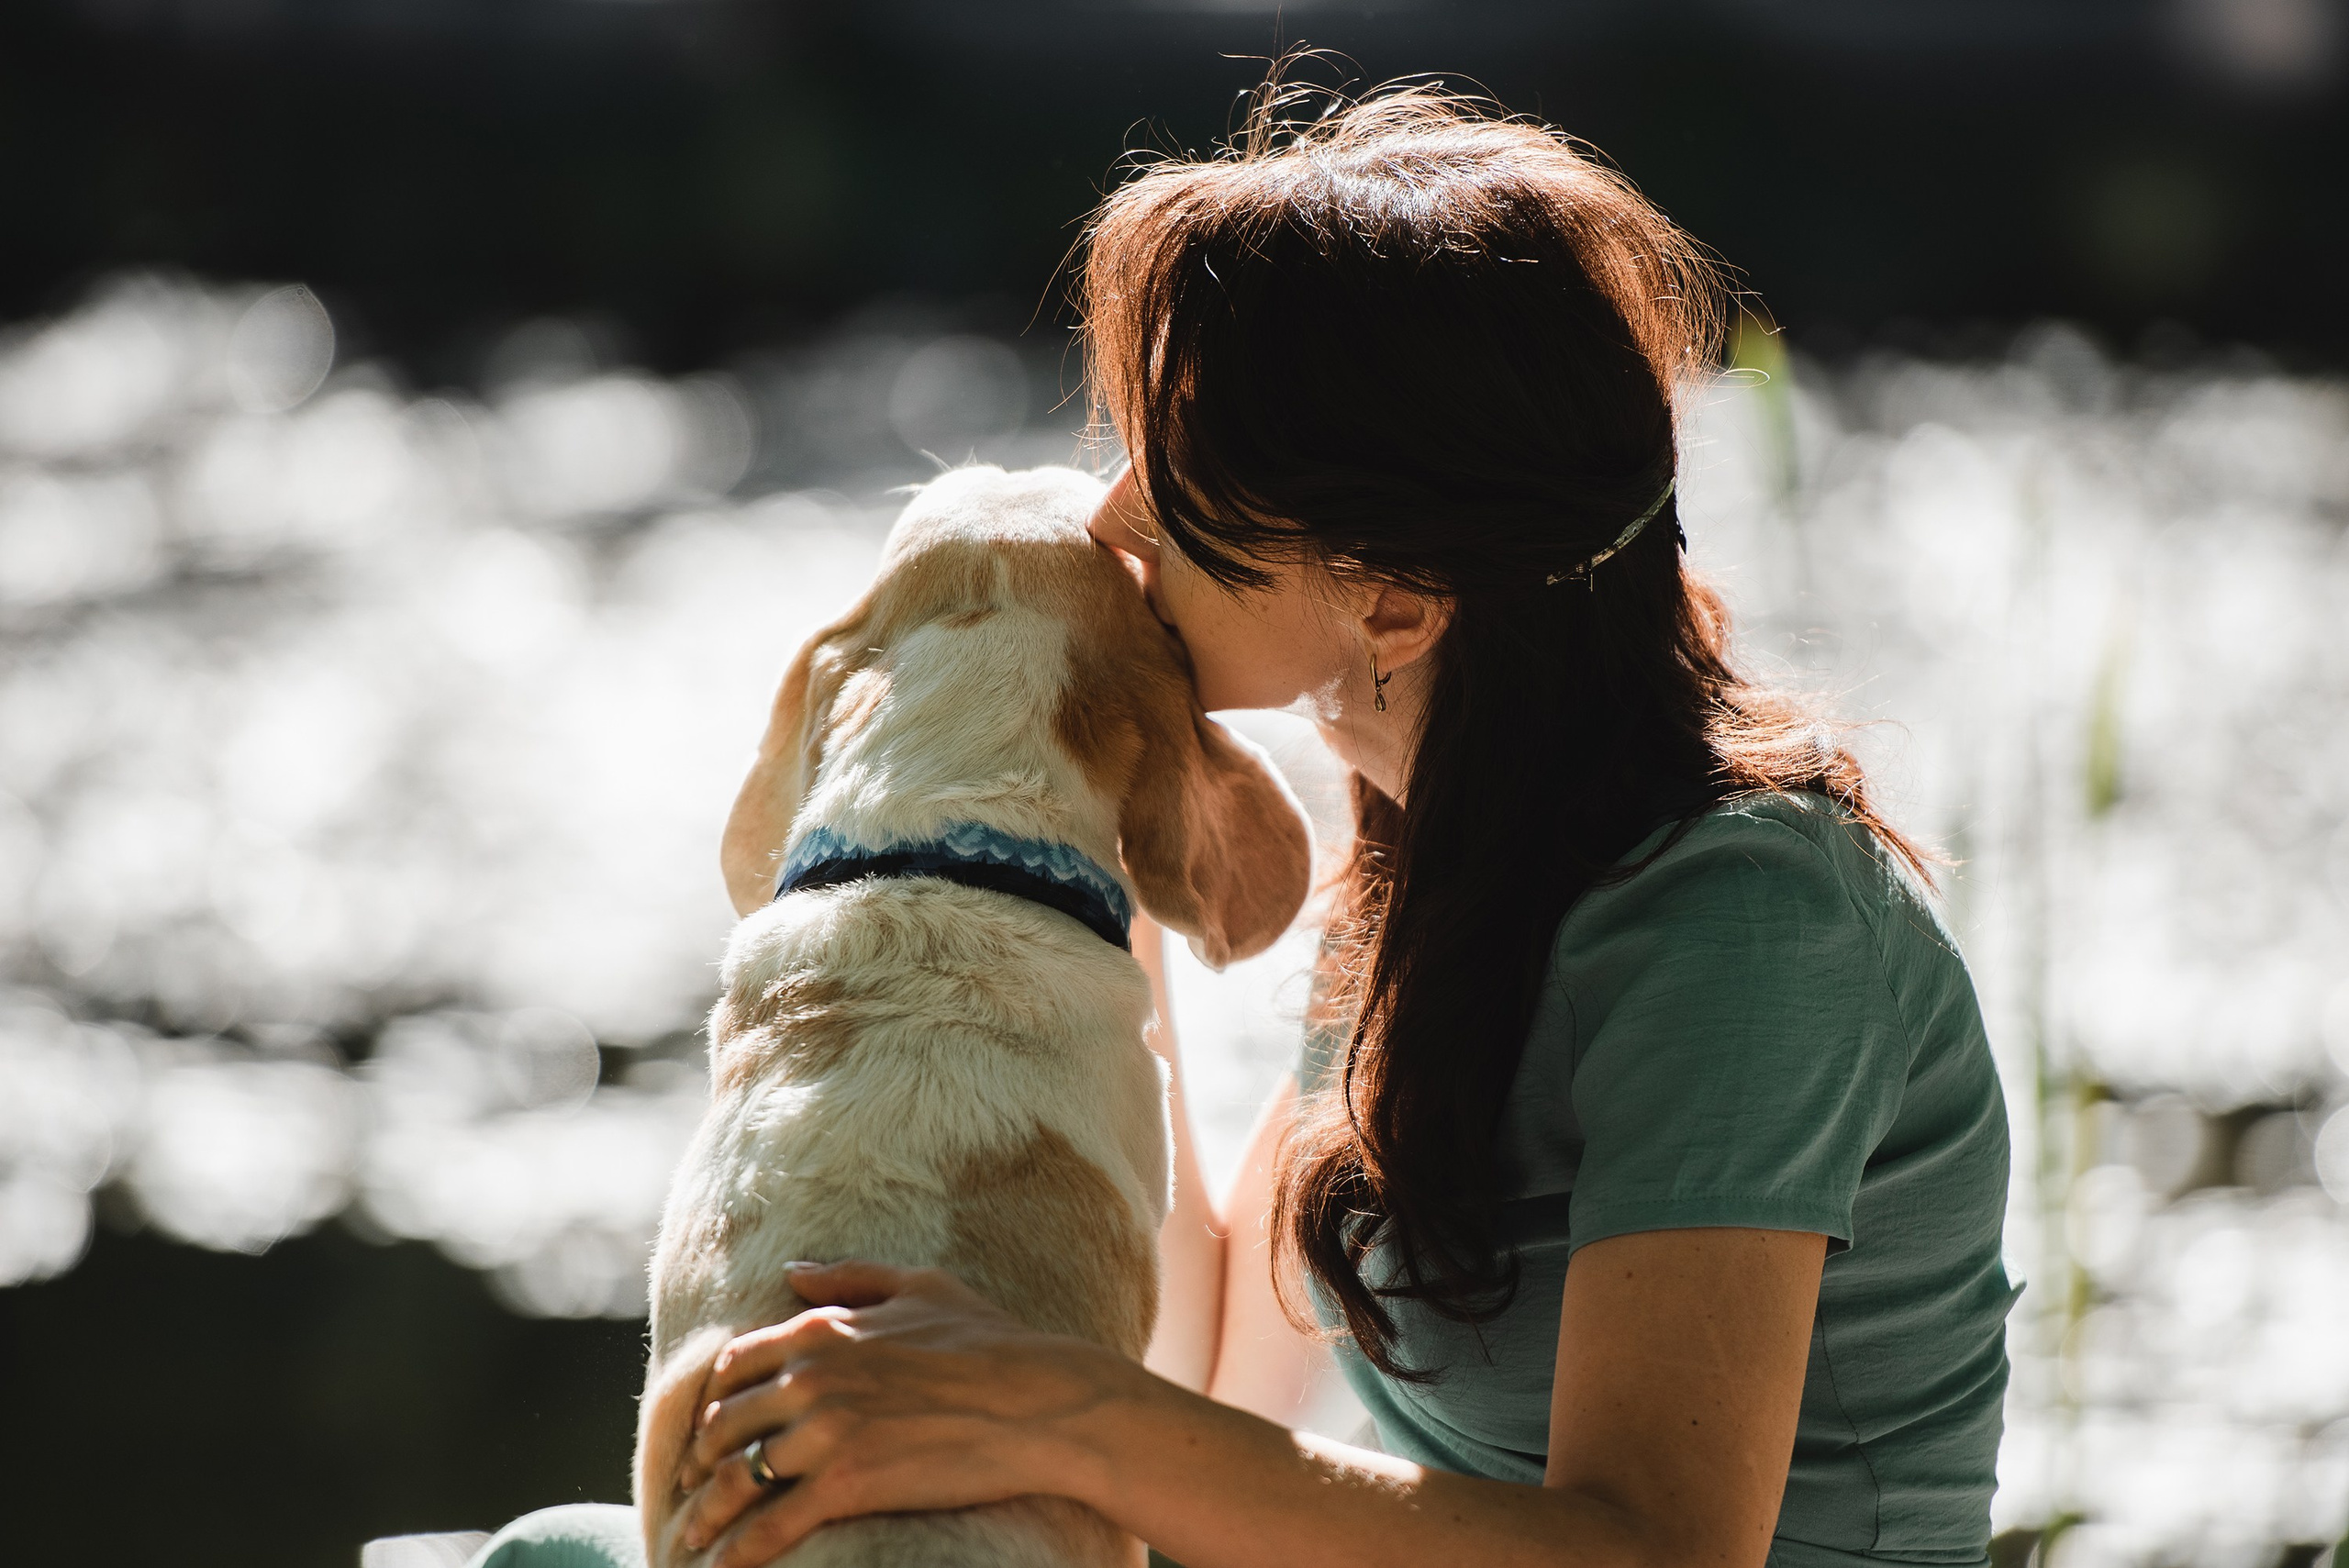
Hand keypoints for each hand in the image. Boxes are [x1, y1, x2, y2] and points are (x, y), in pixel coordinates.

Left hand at [672, 1260, 1140, 1567]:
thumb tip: (792, 1272)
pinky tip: (726, 1567)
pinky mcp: (847, 1484)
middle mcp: (811, 1377)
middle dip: (701, 1460)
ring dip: (707, 1512)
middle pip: (726, 1424)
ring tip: (694, 1536)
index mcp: (823, 1329)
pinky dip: (740, 1550)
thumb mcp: (919, 1285)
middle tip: (693, 1488)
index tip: (712, 1427)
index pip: (737, 1365)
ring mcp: (825, 1433)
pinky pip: (772, 1525)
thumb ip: (849, 1278)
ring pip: (737, 1478)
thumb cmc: (990, 1339)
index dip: (717, 1399)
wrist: (1039, 1400)